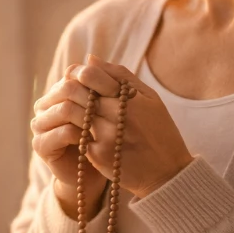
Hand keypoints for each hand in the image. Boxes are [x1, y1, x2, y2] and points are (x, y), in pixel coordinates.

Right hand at [30, 63, 111, 219]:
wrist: (99, 171)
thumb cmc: (107, 136)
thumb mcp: (111, 106)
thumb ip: (104, 81)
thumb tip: (91, 56)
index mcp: (61, 92)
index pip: (72, 75)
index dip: (94, 80)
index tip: (116, 90)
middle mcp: (47, 105)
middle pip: (65, 89)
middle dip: (91, 96)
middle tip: (112, 106)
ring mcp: (41, 125)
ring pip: (63, 109)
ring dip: (86, 115)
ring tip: (105, 123)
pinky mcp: (42, 145)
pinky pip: (60, 133)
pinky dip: (79, 134)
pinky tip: (93, 139)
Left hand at [66, 54, 194, 198]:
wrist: (167, 173)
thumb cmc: (160, 131)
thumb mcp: (150, 98)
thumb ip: (121, 76)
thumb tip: (91, 59)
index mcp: (132, 100)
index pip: (91, 75)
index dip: (80, 72)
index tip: (79, 75)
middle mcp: (117, 117)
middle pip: (77, 93)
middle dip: (69, 88)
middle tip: (67, 90)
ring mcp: (105, 137)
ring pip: (73, 113)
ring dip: (68, 108)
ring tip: (70, 107)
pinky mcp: (97, 155)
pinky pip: (77, 134)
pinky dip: (74, 128)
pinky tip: (76, 126)